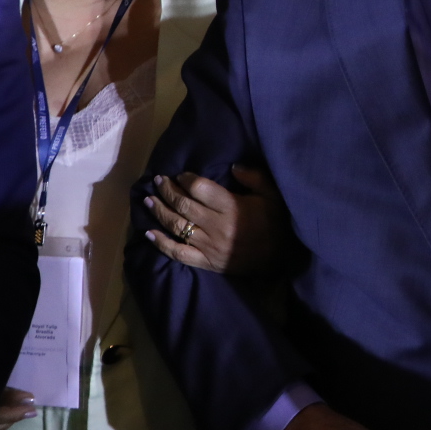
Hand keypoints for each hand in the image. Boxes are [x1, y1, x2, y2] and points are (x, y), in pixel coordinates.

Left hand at [143, 166, 286, 274]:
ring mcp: (209, 246)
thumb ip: (254, 177)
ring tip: (148, 200)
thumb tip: (232, 167)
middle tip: (158, 181)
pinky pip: (178, 253)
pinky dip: (161, 244)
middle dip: (167, 191)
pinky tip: (149, 233)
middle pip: (183, 205)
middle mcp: (216, 226)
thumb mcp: (272, 194)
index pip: (200, 189)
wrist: (281, 257)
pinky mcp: (206, 262)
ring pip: (176, 226)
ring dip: (159, 212)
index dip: (185, 179)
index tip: (179, 175)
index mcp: (231, 207)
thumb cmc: (276, 222)